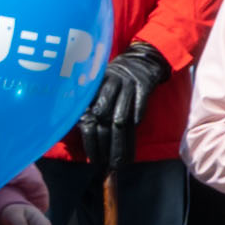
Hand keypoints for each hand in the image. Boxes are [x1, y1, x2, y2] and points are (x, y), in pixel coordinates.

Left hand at [69, 45, 168, 169]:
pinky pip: (140, 104)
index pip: (88, 116)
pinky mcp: (144, 84)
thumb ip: (89, 105)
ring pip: (121, 116)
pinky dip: (137, 116)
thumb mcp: (99, 85)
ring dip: (121, 141)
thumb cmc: (117, 79)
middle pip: (103, 119)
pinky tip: (134, 131)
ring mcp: (127, 83)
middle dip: (104, 144)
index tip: (93, 159)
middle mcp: (108, 84)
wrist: (142, 59)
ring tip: (120, 160)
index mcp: (94, 86)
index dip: (90, 140)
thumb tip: (80, 131)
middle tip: (106, 164)